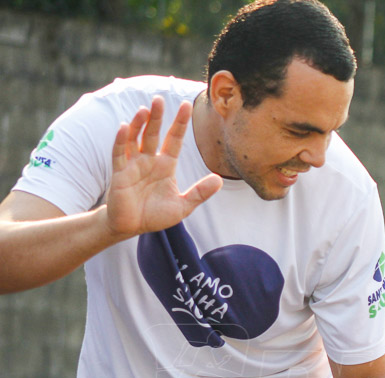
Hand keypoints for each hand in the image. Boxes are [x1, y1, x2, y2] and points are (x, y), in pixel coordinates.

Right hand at [106, 96, 221, 237]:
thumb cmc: (155, 215)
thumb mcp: (183, 205)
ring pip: (135, 139)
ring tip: (144, 109)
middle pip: (153, 133)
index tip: (186, 105)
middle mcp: (149, 160)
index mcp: (165, 165)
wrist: (131, 227)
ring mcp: (133, 164)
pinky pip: (119, 153)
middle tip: (159, 98)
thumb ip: (200, 193)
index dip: (179, 123)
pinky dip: (121, 140)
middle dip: (156, 117)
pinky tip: (125, 127)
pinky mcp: (119, 173)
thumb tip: (219, 180)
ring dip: (139, 124)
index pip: (174, 140)